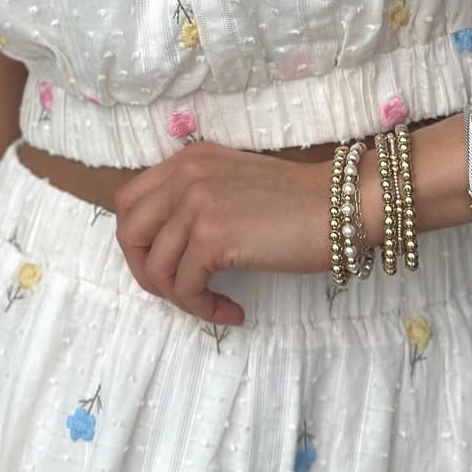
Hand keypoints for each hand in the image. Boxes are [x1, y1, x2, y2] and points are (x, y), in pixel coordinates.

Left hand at [113, 141, 332, 325]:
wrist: (342, 204)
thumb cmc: (300, 202)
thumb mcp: (234, 184)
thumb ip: (197, 199)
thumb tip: (167, 244)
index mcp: (188, 161)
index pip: (129, 201)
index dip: (138, 241)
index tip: (166, 264)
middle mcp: (185, 175)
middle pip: (129, 232)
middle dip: (146, 271)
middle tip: (179, 291)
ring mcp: (196, 203)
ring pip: (155, 267)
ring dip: (180, 297)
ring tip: (213, 303)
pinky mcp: (212, 236)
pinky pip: (185, 287)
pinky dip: (204, 308)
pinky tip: (232, 310)